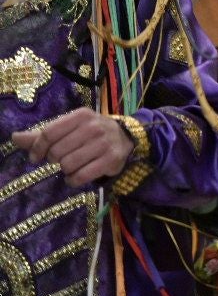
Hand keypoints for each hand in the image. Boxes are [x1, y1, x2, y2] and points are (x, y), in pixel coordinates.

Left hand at [12, 108, 133, 186]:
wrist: (124, 138)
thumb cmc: (90, 133)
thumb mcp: (70, 128)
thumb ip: (43, 134)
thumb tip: (14, 137)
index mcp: (81, 115)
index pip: (49, 133)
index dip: (37, 148)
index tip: (36, 157)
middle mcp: (94, 127)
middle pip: (57, 151)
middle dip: (54, 160)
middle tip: (62, 159)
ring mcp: (104, 143)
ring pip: (68, 165)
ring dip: (65, 170)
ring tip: (71, 166)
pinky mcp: (111, 160)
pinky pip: (81, 177)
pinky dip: (73, 180)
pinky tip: (76, 176)